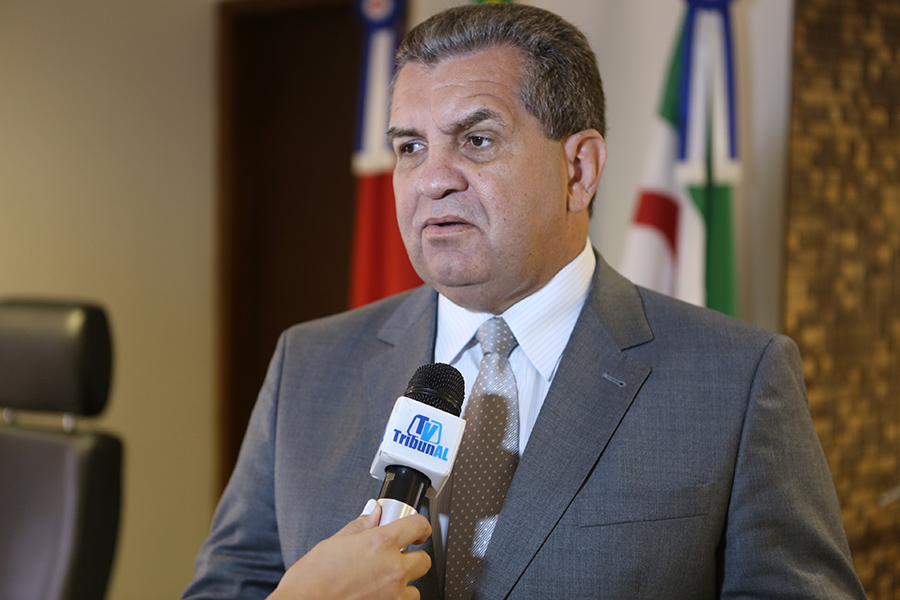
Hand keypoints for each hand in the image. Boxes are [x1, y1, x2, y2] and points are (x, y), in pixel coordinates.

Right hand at [267, 500, 431, 599]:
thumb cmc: (311, 579)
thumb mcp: (334, 543)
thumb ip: (361, 526)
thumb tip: (374, 511)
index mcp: (380, 543)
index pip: (418, 525)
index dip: (421, 526)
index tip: (419, 530)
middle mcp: (392, 568)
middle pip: (424, 560)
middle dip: (413, 558)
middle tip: (397, 559)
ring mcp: (392, 595)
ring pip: (416, 590)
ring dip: (404, 585)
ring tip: (384, 583)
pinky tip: (377, 596)